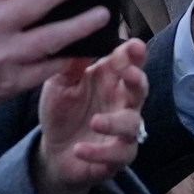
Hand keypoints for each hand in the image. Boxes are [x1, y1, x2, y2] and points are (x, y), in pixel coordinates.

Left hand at [32, 39, 150, 193]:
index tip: (135, 46)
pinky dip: (98, 153)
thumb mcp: (58, 85)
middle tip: (129, 74)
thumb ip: (69, 65)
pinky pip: (117, 154)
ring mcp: (122, 130)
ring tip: (95, 121)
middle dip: (138, 80)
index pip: (128, 62)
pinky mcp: (117, 156)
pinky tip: (79, 150)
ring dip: (116, 122)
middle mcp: (121, 102)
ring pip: (132, 124)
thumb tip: (77, 37)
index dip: (135, 53)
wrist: (53, 152)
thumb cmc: (62, 111)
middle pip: (140, 89)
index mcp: (110, 79)